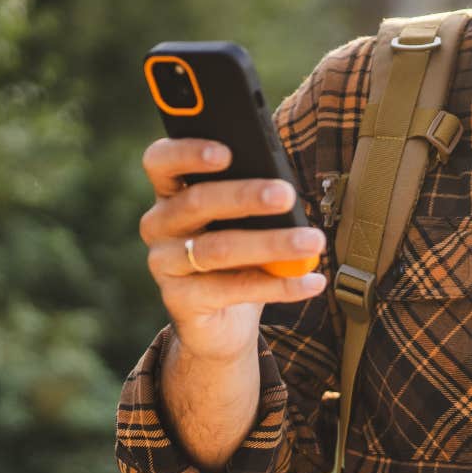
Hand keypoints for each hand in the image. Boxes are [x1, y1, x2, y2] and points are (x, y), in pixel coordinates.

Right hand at [138, 138, 326, 360]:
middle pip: (197, 202)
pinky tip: (311, 280)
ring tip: (312, 242)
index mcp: (171, 192)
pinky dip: (279, 285)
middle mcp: (159, 224)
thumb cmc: (237, 253)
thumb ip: (253, 195)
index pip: (161, 161)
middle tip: (286, 195)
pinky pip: (232, 289)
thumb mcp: (243, 220)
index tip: (226, 152)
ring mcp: (164, 263)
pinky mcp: (179, 300)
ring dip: (271, 243)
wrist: (222, 320)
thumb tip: (285, 187)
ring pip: (218, 248)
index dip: (188, 153)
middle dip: (245, 196)